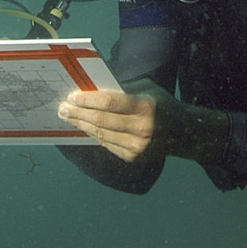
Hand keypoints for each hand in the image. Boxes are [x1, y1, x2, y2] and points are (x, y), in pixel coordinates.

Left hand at [57, 79, 226, 164]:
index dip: (88, 100)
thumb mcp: (147, 90)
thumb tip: (91, 89)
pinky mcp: (134, 157)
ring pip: (102, 135)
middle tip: (62, 108)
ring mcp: (138, 146)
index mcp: (146, 107)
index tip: (72, 96)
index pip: (110, 103)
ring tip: (68, 117)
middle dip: (78, 114)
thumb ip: (123, 90)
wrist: (184, 133)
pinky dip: (94, 135)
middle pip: (102, 121)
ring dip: (82, 125)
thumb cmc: (161, 105)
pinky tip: (84, 127)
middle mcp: (142, 128)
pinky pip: (108, 145)